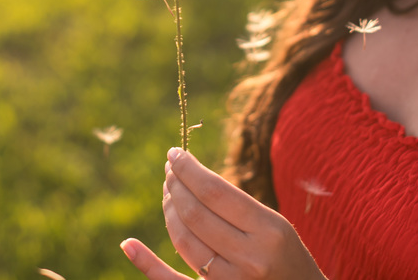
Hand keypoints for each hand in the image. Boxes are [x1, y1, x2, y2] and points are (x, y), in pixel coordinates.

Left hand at [120, 147, 326, 279]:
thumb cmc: (288, 260)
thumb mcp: (277, 227)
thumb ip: (239, 208)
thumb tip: (191, 178)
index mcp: (269, 230)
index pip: (214, 190)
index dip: (188, 169)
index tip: (174, 154)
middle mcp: (250, 257)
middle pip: (194, 212)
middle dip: (175, 185)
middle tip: (168, 170)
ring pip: (183, 240)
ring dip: (168, 211)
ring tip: (168, 193)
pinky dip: (147, 263)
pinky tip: (129, 245)